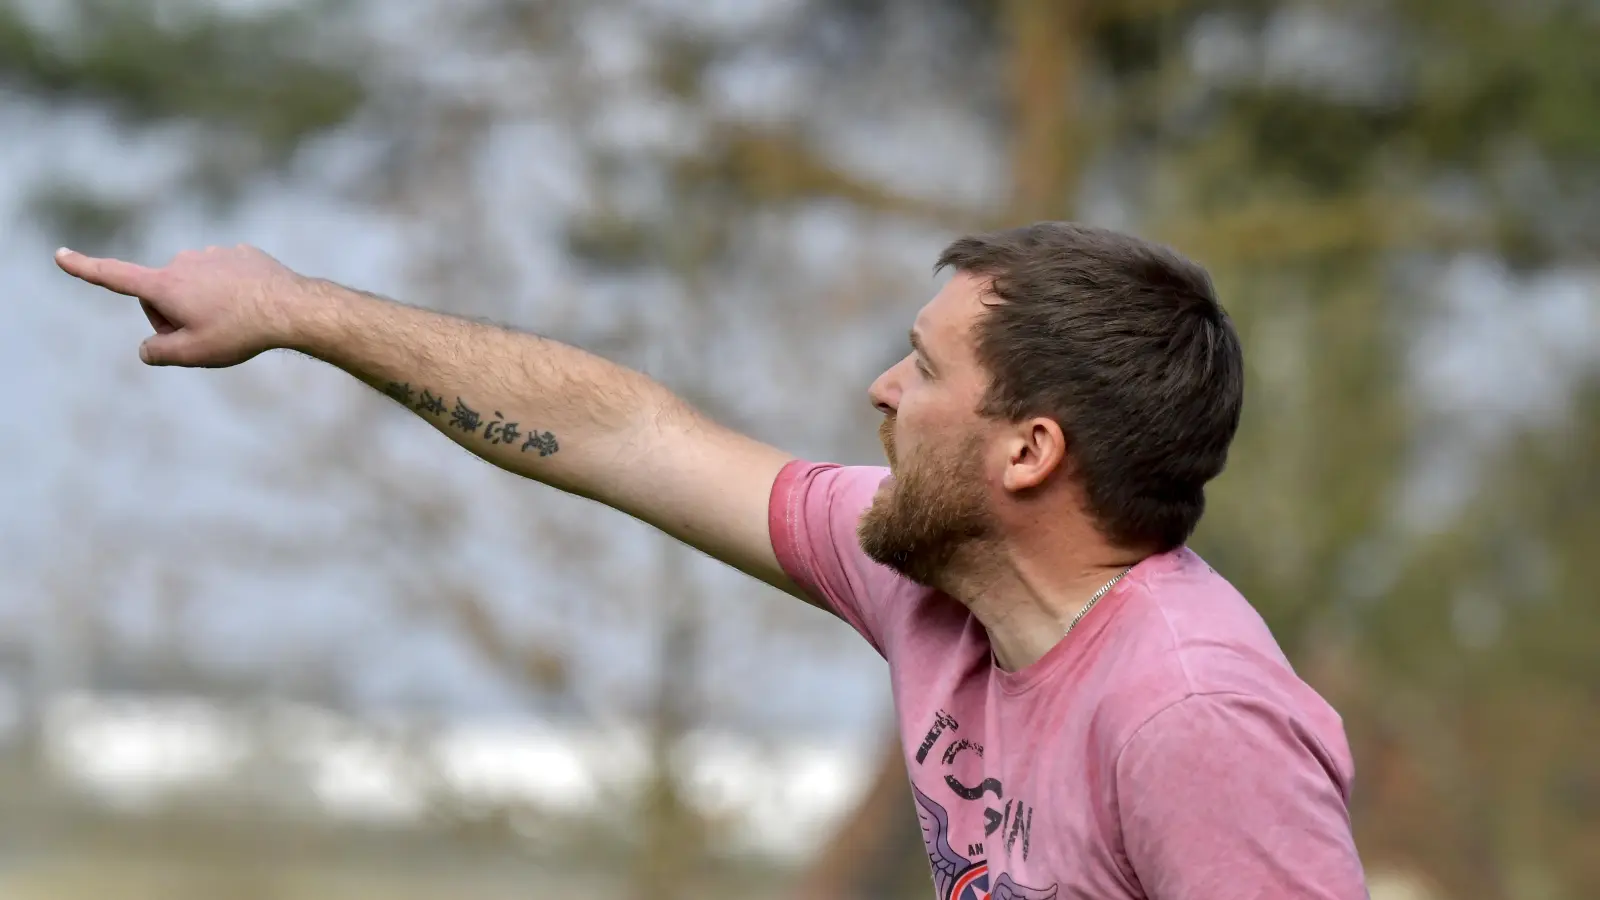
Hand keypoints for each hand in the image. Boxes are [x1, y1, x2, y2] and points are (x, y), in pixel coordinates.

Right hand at [56, 244, 311, 367]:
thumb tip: (147, 348)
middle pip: (163, 295)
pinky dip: (230, 293)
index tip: (60, 255)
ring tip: (235, 320)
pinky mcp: (239, 253)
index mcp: (165, 284)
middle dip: (176, 316)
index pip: (114, 277)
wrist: (292, 308)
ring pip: (196, 287)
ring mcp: (213, 254)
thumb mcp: (193, 354)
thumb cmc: (240, 332)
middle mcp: (183, 262)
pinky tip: (251, 306)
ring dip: (205, 305)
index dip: (84, 269)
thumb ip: (158, 353)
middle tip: (207, 334)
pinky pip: (224, 278)